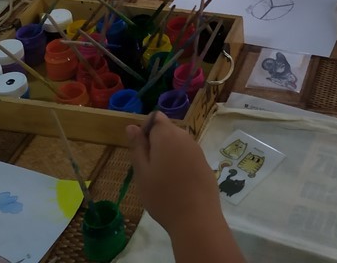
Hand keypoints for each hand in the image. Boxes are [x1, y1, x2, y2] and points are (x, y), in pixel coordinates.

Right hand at [126, 113, 220, 235]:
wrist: (196, 218)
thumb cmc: (162, 195)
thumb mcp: (142, 172)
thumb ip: (137, 147)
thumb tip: (132, 126)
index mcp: (167, 134)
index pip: (155, 117)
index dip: (145, 130)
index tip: (141, 152)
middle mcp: (185, 136)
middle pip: (166, 130)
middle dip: (156, 144)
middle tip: (148, 170)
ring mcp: (197, 149)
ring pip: (177, 144)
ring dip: (168, 155)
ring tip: (161, 180)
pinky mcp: (205, 163)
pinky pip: (187, 156)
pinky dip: (180, 164)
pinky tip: (177, 185)